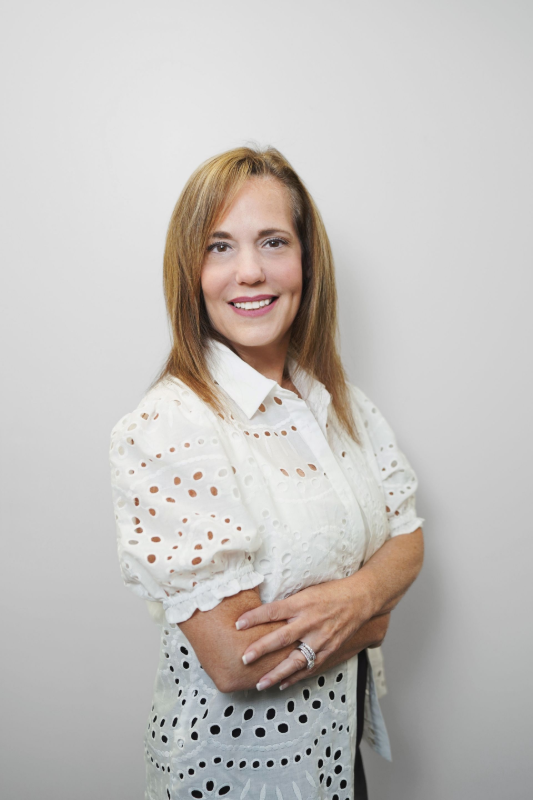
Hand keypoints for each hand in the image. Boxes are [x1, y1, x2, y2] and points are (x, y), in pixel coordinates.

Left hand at [236, 577, 372, 690]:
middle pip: (282, 637)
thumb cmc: (331, 592)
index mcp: (302, 603)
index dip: (255, 617)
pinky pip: (310, 667)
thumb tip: (263, 613)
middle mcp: (310, 621)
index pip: (273, 611)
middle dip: (262, 649)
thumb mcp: (307, 591)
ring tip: (260, 683)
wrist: (360, 598)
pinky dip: (295, 677)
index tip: (238, 624)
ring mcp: (321, 638)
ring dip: (277, 673)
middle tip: (244, 658)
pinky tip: (282, 684)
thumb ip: (288, 604)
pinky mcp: (330, 649)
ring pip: (296, 659)